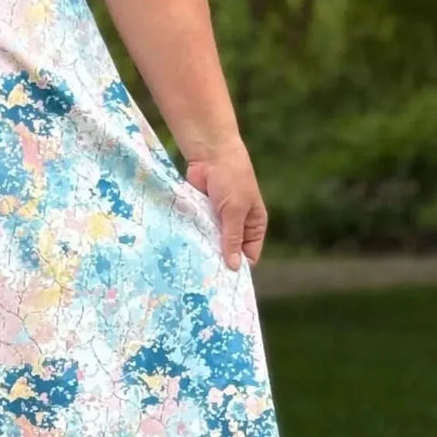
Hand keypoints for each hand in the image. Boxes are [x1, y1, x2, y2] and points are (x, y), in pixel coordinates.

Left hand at [184, 139, 266, 270]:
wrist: (210, 153)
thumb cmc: (231, 178)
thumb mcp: (235, 210)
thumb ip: (232, 238)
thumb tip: (233, 267)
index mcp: (254, 226)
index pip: (248, 256)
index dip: (237, 268)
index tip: (222, 283)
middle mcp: (237, 226)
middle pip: (228, 252)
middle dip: (218, 262)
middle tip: (203, 281)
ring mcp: (218, 222)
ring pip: (211, 244)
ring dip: (203, 252)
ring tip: (190, 271)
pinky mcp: (201, 216)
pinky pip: (197, 233)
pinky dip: (192, 240)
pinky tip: (182, 253)